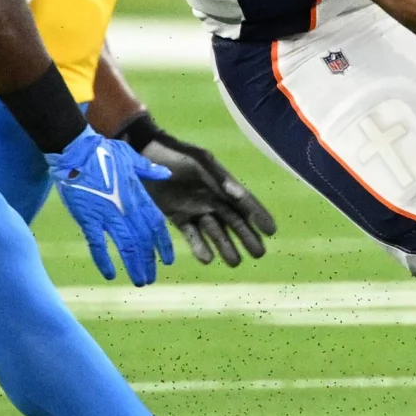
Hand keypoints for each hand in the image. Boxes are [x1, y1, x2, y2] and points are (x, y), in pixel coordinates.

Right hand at [47, 126, 173, 284]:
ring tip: (140, 281)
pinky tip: (110, 274)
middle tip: (151, 278)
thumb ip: (149, 169)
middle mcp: (125, 207)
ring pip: (125, 244)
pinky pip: (97, 243)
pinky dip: (104, 260)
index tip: (168, 260)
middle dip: (148, 260)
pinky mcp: (87, 218)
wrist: (76, 151)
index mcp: (137, 195)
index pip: (156, 224)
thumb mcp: (131, 157)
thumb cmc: (103, 151)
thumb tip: (166, 173)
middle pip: (143, 239)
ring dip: (133, 264)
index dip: (163, 243)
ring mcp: (106, 214)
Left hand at [140, 128, 277, 265]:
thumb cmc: (174, 153)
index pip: (245, 202)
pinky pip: (191, 234)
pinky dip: (199, 246)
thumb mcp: (199, 161)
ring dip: (226, 246)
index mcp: (221, 182)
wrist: (143, 154)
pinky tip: (207, 259)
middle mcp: (212, 197)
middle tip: (259, 254)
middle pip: (234, 221)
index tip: (272, 230)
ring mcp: (195, 208)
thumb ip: (219, 178)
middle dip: (247, 237)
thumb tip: (239, 195)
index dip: (259, 215)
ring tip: (236, 263)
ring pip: (215, 231)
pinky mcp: (177, 216)